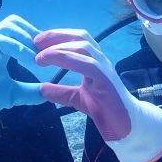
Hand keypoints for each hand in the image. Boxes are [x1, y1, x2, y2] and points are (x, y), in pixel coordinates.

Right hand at [0, 16, 44, 147]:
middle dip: (33, 33)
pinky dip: (18, 48)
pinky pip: (1, 40)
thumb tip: (49, 95)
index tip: (51, 52)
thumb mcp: (12, 94)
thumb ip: (30, 91)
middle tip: (47, 51)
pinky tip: (30, 60)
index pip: (20, 31)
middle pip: (14, 22)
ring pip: (8, 26)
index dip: (36, 38)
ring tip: (39, 57)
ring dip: (27, 39)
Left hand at [34, 29, 161, 161]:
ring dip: (59, 48)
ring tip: (40, 56)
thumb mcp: (76, 99)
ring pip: (83, 47)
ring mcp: (104, 69)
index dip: (57, 37)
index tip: (38, 41)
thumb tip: (41, 89)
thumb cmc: (105, 109)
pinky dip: (67, 60)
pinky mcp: (106, 80)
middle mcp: (100, 61)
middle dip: (56, 36)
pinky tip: (52, 62)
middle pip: (80, 38)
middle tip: (35, 42)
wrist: (125, 125)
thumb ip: (61, 92)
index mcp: (93, 62)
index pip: (77, 41)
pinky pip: (87, 64)